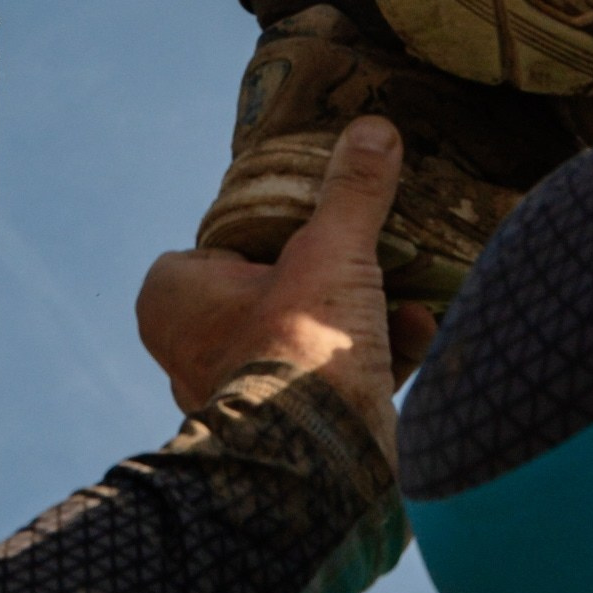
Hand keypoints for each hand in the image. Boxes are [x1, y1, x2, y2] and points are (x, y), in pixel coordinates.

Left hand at [135, 120, 435, 466]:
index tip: (303, 225)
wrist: (325, 464)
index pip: (207, 251)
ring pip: (303, 340)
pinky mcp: (289, 433)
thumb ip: (352, 193)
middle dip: (320, 280)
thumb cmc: (301, 347)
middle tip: (360, 256)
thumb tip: (373, 128)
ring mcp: (242, 397)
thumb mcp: (334, 252)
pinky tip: (418, 332)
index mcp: (173, 303)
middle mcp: (193, 353)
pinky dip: (375, 358)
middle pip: (265, 293)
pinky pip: (332, 383)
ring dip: (358, 318)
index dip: (255, 237)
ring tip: (406, 295)